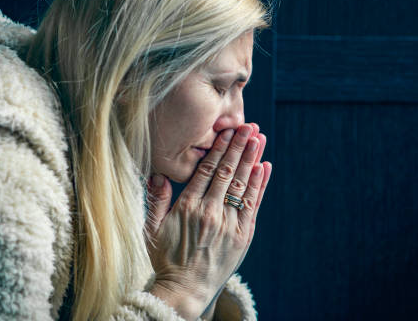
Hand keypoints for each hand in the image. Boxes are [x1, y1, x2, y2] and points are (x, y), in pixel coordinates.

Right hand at [145, 123, 271, 319]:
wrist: (185, 291)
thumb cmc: (166, 259)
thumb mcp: (152, 229)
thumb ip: (156, 200)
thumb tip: (158, 174)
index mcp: (188, 207)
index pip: (206, 169)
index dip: (219, 148)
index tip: (226, 131)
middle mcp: (210, 212)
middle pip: (227, 172)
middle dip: (239, 146)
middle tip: (249, 126)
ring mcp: (229, 224)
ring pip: (242, 184)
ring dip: (252, 159)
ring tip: (259, 138)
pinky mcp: (243, 236)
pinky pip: (253, 204)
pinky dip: (260, 185)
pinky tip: (264, 167)